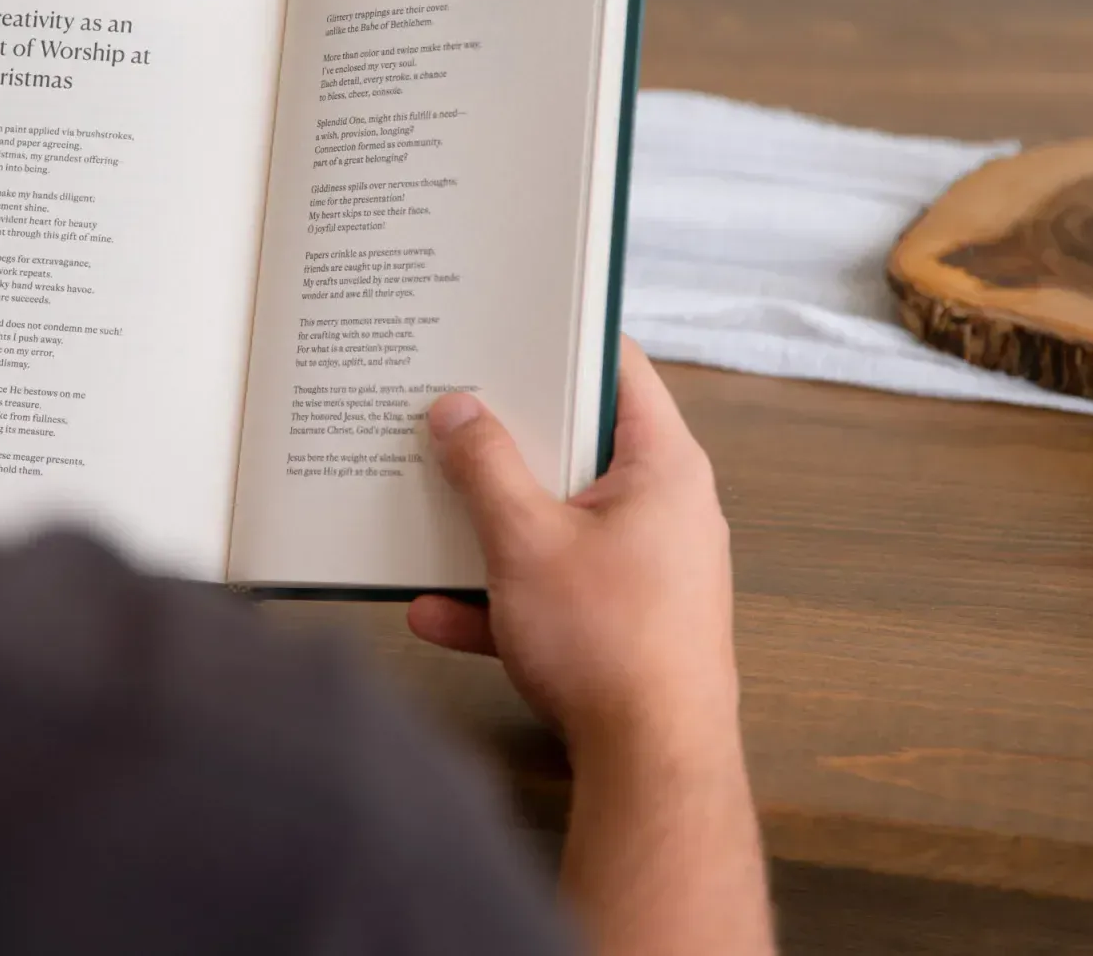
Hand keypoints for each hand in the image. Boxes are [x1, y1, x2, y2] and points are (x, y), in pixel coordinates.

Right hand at [408, 338, 738, 756]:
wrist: (652, 767)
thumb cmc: (608, 643)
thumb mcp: (525, 541)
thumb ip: (484, 467)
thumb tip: (456, 409)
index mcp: (664, 466)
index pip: (619, 368)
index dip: (561, 338)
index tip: (504, 324)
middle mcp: (666, 509)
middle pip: (578, 446)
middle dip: (506, 436)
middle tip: (447, 409)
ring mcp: (647, 569)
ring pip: (558, 522)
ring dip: (491, 523)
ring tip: (426, 506)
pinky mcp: (624, 622)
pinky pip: (554, 589)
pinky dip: (500, 595)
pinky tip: (432, 611)